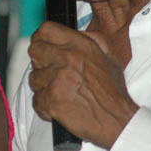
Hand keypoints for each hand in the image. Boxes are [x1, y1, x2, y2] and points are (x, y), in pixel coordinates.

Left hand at [28, 5, 138, 148]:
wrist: (116, 120)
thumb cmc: (112, 89)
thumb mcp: (109, 54)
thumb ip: (91, 37)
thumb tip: (73, 32)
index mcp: (80, 45)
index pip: (46, 30)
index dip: (41, 38)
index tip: (43, 46)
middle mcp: (67, 58)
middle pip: (34, 51)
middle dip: (40, 62)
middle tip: (51, 72)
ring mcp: (57, 79)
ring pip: (33, 77)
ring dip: (43, 86)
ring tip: (60, 92)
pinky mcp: (52, 100)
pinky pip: (36, 100)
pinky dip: (45, 105)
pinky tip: (59, 105)